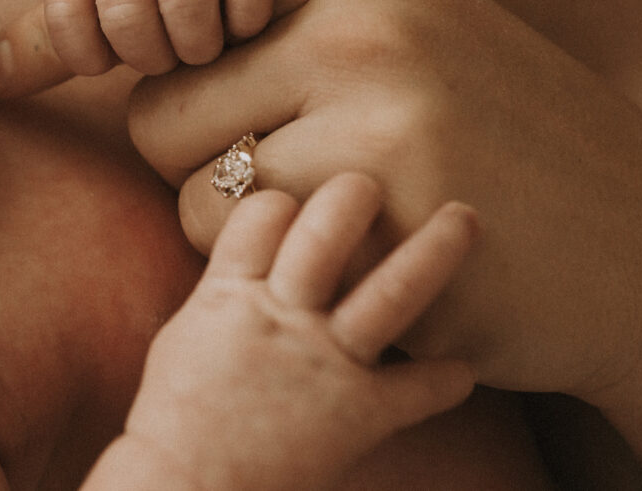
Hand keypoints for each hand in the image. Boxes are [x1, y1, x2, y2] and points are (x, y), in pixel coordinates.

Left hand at [0, 0, 273, 90]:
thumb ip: (48, 36)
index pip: (63, 15)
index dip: (88, 54)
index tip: (112, 61)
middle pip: (124, 10)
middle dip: (152, 55)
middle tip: (171, 60)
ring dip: (199, 40)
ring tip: (209, 47)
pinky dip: (247, 11)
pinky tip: (247, 22)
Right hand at [91, 173, 475, 490]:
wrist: (185, 490)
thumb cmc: (175, 419)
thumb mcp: (185, 338)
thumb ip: (224, 292)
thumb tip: (247, 259)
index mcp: (231, 294)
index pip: (263, 212)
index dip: (284, 199)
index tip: (297, 204)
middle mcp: (283, 315)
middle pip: (327, 229)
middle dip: (356, 195)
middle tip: (377, 182)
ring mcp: (325, 361)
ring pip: (392, 290)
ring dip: (435, 250)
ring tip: (466, 217)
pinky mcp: (357, 414)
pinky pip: (418, 391)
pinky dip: (446, 380)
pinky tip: (466, 369)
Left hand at [125, 0, 641, 409]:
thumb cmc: (517, 142)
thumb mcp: (424, 38)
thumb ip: (305, 28)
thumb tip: (167, 52)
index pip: (193, 26)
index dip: (201, 83)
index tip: (250, 118)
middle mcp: (361, 39)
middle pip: (162, 115)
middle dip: (201, 162)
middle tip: (282, 190)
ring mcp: (375, 138)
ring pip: (193, 202)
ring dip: (243, 235)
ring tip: (333, 233)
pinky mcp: (386, 243)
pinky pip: (256, 269)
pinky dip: (291, 282)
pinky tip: (371, 272)